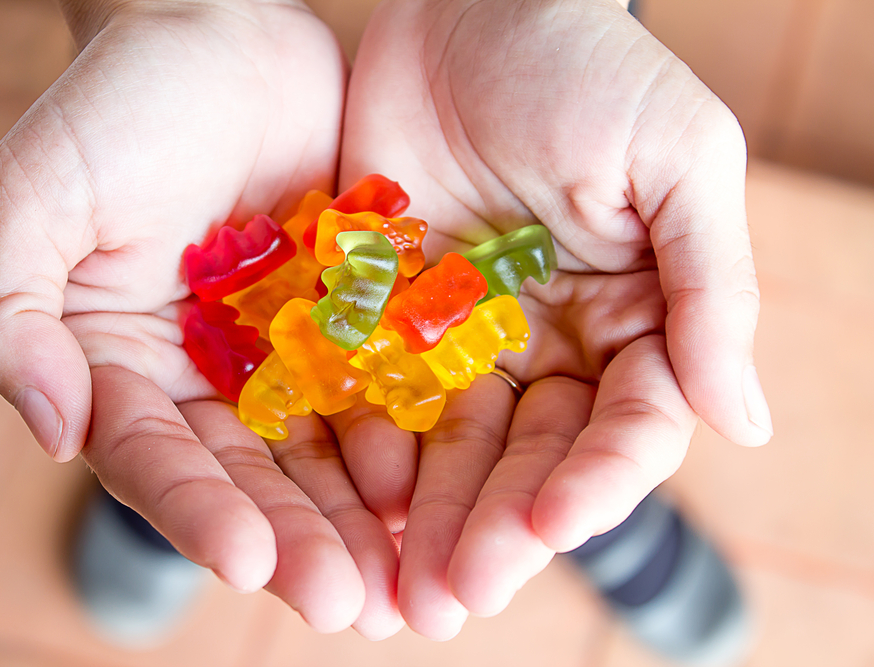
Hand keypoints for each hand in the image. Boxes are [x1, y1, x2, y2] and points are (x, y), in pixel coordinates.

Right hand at [0, 0, 402, 637]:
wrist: (222, 29)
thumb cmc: (119, 103)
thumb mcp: (37, 193)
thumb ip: (15, 312)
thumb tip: (49, 430)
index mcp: (125, 368)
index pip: (159, 460)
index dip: (200, 513)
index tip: (252, 561)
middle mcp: (207, 379)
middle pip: (252, 479)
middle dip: (300, 543)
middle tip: (351, 604)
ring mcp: (286, 355)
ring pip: (326, 454)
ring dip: (365, 520)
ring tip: (409, 579)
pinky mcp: (355, 321)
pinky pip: (386, 388)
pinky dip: (413, 441)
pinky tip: (448, 488)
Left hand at [340, 0, 772, 637]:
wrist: (469, 3)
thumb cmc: (584, 66)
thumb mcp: (675, 160)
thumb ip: (709, 289)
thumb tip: (746, 423)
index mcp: (630, 320)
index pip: (625, 427)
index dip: (596, 482)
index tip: (552, 522)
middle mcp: (548, 344)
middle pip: (529, 457)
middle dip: (495, 526)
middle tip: (454, 597)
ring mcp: (464, 336)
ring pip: (451, 448)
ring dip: (426, 517)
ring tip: (399, 587)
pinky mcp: (388, 315)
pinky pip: (377, 395)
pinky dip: (365, 450)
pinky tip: (345, 501)